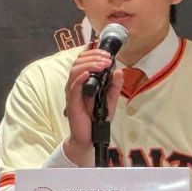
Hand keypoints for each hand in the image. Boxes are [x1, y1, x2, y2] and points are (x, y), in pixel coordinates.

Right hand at [63, 49, 123, 165]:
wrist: (91, 136)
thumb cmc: (97, 118)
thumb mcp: (111, 99)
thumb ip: (115, 85)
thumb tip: (119, 70)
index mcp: (84, 81)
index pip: (84, 61)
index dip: (94, 54)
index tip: (108, 55)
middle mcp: (76, 84)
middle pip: (78, 62)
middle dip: (93, 57)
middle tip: (107, 60)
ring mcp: (73, 93)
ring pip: (75, 71)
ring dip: (89, 65)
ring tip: (101, 65)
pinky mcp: (72, 102)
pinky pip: (73, 88)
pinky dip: (80, 79)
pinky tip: (87, 74)